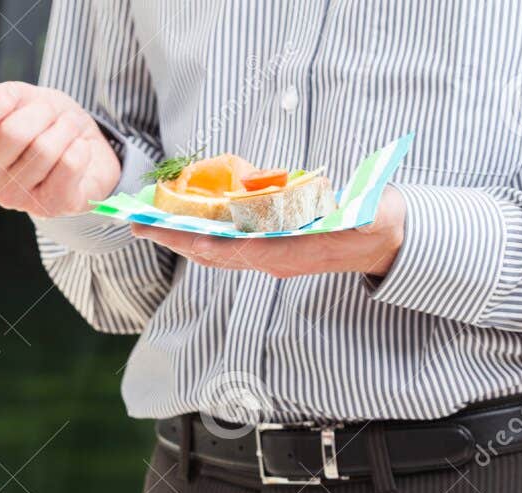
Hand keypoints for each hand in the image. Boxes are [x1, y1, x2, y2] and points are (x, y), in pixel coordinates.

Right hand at [0, 80, 119, 216]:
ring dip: (65, 127)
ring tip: (67, 129)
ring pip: (45, 148)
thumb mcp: (14, 97)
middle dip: (41, 111)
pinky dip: (80, 147)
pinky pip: (69, 164)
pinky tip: (77, 150)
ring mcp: (16, 198)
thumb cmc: (42, 121)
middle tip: (51, 112)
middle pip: (13, 133)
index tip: (14, 95)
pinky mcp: (50, 207)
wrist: (83, 145)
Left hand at [130, 187, 407, 278]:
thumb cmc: (371, 221)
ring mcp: (268, 257)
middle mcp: (271, 259)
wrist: (384, 239)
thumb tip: (334, 204)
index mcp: (288, 253)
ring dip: (181, 237)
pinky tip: (187, 220)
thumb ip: (345, 210)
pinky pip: (227, 245)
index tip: (169, 232)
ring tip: (150, 224)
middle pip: (212, 253)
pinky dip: (203, 233)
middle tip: (137, 225)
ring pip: (215, 252)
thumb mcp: (362, 213)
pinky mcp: (269, 249)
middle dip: (174, 238)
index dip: (199, 240)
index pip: (233, 250)